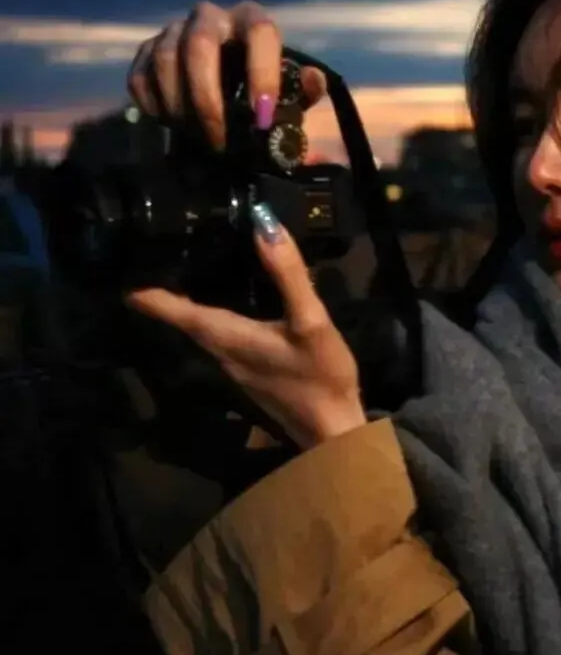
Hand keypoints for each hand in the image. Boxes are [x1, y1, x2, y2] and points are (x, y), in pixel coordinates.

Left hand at [125, 203, 366, 450]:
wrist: (334, 431)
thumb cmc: (320, 376)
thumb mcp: (311, 320)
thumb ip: (288, 274)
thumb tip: (263, 223)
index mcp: (227, 337)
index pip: (177, 312)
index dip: (152, 294)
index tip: (131, 275)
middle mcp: (222, 353)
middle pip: (187, 321)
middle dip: (171, 294)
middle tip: (165, 259)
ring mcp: (237, 368)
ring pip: (204, 331)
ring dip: (193, 306)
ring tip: (195, 273)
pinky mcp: (254, 375)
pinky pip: (225, 338)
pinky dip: (218, 317)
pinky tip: (234, 304)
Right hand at [126, 0, 326, 149]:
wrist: (226, 89)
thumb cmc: (263, 89)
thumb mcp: (290, 92)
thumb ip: (303, 88)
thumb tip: (312, 81)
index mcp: (251, 20)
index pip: (260, 31)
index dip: (262, 72)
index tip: (262, 116)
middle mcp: (210, 16)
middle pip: (200, 44)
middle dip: (208, 98)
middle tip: (220, 139)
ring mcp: (173, 31)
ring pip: (166, 60)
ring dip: (180, 106)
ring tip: (197, 137)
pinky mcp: (145, 51)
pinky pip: (140, 77)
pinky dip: (155, 106)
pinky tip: (173, 125)